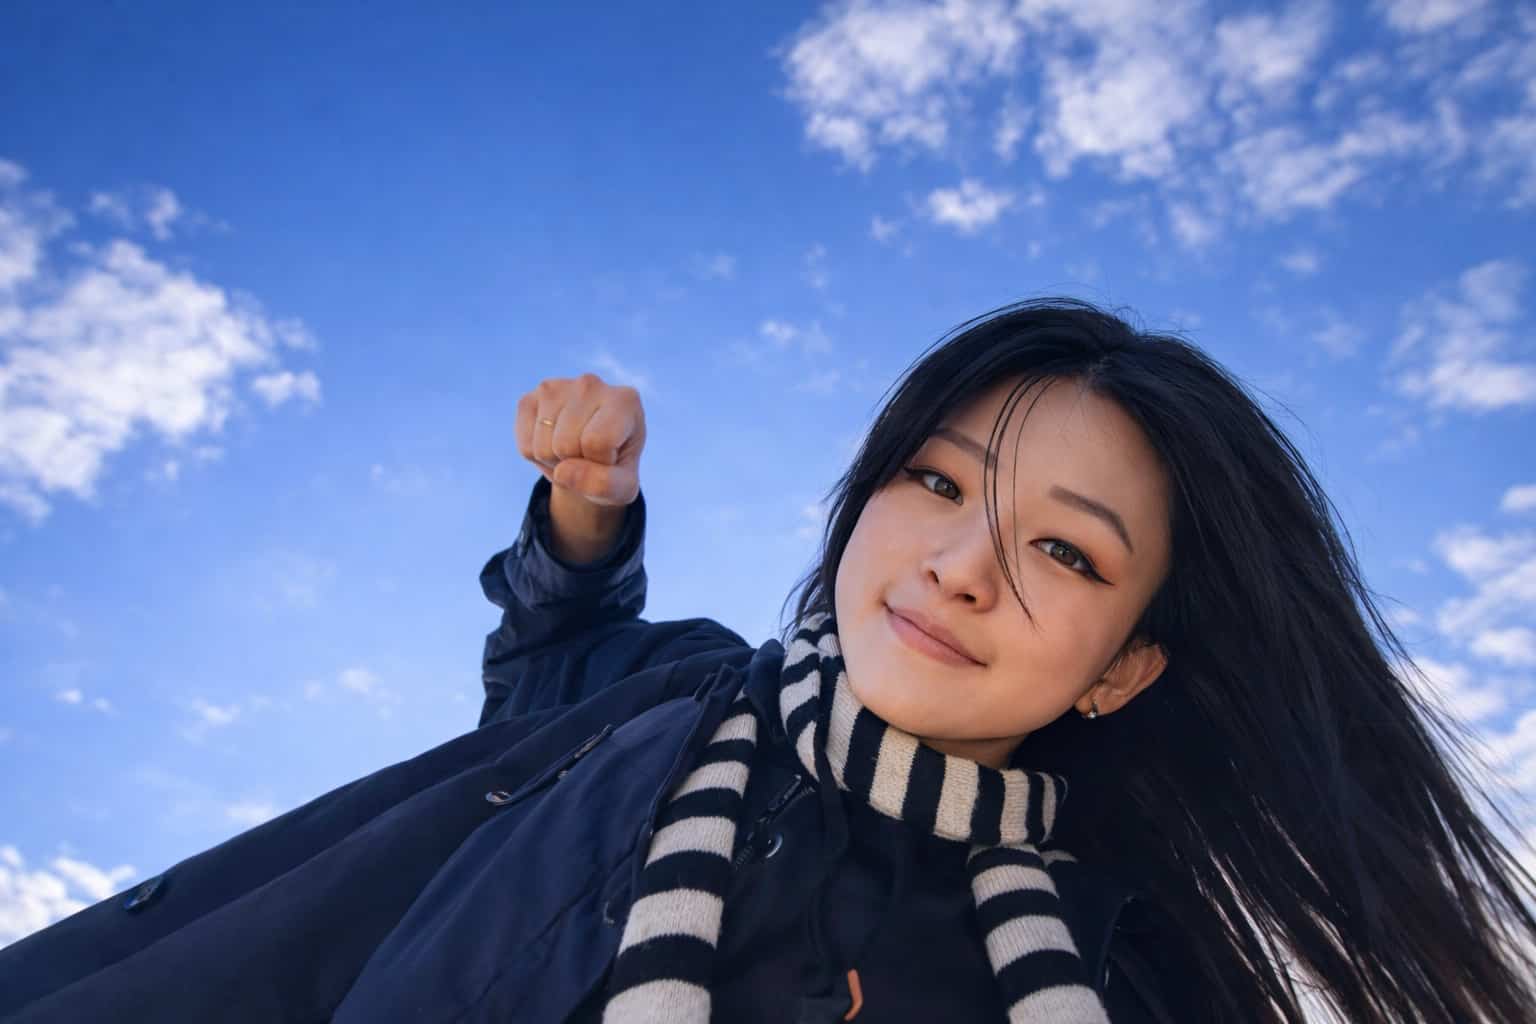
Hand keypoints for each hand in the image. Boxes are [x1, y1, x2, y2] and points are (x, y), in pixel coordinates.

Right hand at [515, 373, 644, 507]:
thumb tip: (563, 472)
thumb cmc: (614, 467)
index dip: (601, 462)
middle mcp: (589, 384)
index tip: (611, 455)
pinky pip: (526, 446)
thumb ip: (605, 484)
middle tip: (588, 455)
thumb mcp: (623, 485)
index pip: (598, 442)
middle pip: (566, 444)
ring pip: (543, 447)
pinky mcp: (529, 399)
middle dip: (575, 462)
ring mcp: (555, 387)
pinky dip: (537, 457)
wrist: (592, 456)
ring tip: (573, 450)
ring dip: (556, 461)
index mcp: (624, 399)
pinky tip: (554, 443)